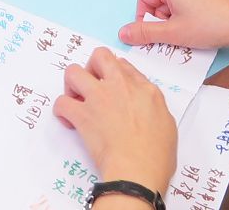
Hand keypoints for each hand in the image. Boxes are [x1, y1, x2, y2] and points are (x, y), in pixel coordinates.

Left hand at [53, 48, 175, 195]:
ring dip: (72, 85)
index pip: (124, 65)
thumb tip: (143, 104)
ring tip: (77, 100)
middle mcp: (120, 86)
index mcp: (145, 89)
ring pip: (73, 71)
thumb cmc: (156, 156)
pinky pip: (61, 103)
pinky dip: (62, 111)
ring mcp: (99, 98)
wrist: (137, 172)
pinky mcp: (82, 115)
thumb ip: (154, 105)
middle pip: (99, 56)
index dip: (115, 73)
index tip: (112, 84)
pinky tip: (70, 122)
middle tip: (93, 86)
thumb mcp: (167, 124)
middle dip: (92, 67)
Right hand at [118, 0, 228, 50]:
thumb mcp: (172, 33)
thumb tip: (122, 33)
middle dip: (162, 19)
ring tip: (189, 32)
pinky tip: (201, 25)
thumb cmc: (209, 26)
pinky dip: (189, 11)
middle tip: (174, 37)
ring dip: (175, 16)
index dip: (144, 19)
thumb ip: (145, 33)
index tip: (154, 36)